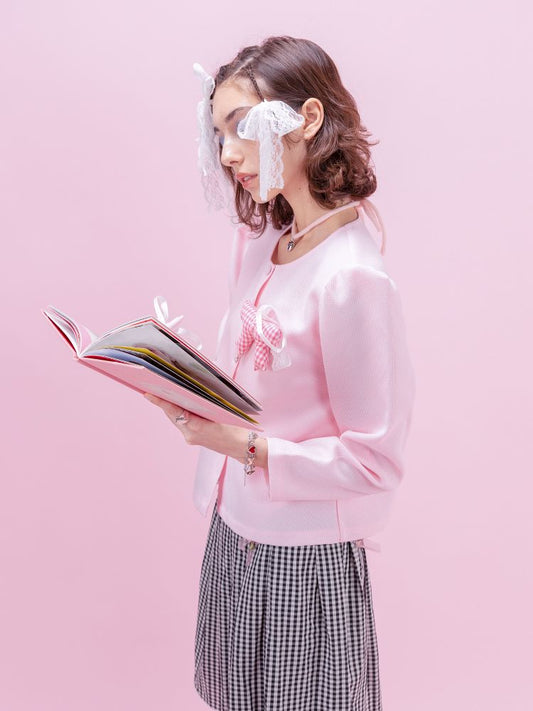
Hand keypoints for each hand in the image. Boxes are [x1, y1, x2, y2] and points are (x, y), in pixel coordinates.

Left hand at [142, 392, 267, 467]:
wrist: (242, 448)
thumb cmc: (237, 429)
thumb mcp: (223, 412)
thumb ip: (206, 403)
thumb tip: (192, 391)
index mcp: (197, 427)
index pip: (175, 411)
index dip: (161, 402)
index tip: (148, 394)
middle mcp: (190, 434)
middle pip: (172, 415)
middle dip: (164, 402)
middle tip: (154, 387)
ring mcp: (190, 438)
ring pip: (176, 419)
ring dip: (171, 408)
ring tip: (165, 393)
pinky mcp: (192, 439)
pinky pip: (182, 423)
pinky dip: (179, 414)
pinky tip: (180, 405)